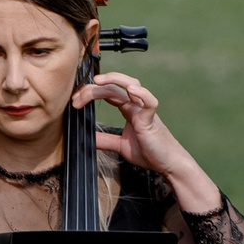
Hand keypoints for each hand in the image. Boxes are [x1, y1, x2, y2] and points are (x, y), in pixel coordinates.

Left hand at [77, 71, 217, 211]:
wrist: (168, 164)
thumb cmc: (149, 152)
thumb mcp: (120, 146)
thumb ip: (105, 140)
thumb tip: (88, 138)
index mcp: (129, 109)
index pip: (108, 93)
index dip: (91, 94)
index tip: (75, 102)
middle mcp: (136, 106)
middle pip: (115, 87)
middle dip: (94, 89)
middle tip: (77, 97)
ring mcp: (144, 111)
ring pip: (132, 85)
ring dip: (115, 80)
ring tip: (98, 81)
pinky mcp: (152, 120)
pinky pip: (149, 102)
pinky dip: (142, 94)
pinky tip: (131, 90)